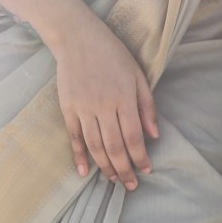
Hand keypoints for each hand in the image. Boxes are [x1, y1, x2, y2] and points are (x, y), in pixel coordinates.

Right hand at [53, 14, 158, 191]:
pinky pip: (75, 137)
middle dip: (124, 170)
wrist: (77, 37)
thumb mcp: (136, 74)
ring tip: (113, 180)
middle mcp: (103, 105)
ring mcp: (83, 108)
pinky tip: (84, 172)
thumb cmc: (112, 54)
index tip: (146, 170)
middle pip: (114, 146)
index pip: (133, 136)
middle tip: (130, 185)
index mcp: (123, 97)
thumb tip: (154, 136)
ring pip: (95, 146)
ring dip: (105, 167)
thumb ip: (146, 105)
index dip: (140, 157)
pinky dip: (79, 156)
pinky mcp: (68, 108)